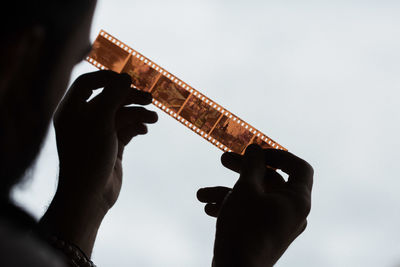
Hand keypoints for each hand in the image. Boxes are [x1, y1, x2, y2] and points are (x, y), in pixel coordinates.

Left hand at [39, 70, 156, 255]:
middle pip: (110, 98)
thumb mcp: (100, 121)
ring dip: (138, 114)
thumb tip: (127, 77)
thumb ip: (113, 96)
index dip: (108, 78)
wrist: (89, 195)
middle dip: (130, 97)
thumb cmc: (88, 156)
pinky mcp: (111, 146)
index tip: (128, 79)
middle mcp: (83, 119)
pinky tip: (144, 130)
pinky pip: (126, 129)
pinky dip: (136, 127)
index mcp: (72, 110)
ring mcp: (98, 133)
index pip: (88, 82)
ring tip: (154, 119)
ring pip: (121, 114)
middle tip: (150, 98)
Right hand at [197, 144, 312, 266]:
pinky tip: (208, 208)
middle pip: (271, 180)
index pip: (299, 167)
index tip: (256, 152)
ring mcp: (278, 225)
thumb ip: (252, 165)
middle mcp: (292, 212)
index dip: (278, 155)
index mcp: (297, 200)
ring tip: (202, 194)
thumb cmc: (244, 228)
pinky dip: (232, 207)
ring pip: (255, 197)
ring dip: (229, 191)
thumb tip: (255, 148)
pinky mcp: (264, 234)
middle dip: (243, 170)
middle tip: (223, 160)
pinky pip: (251, 213)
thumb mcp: (246, 189)